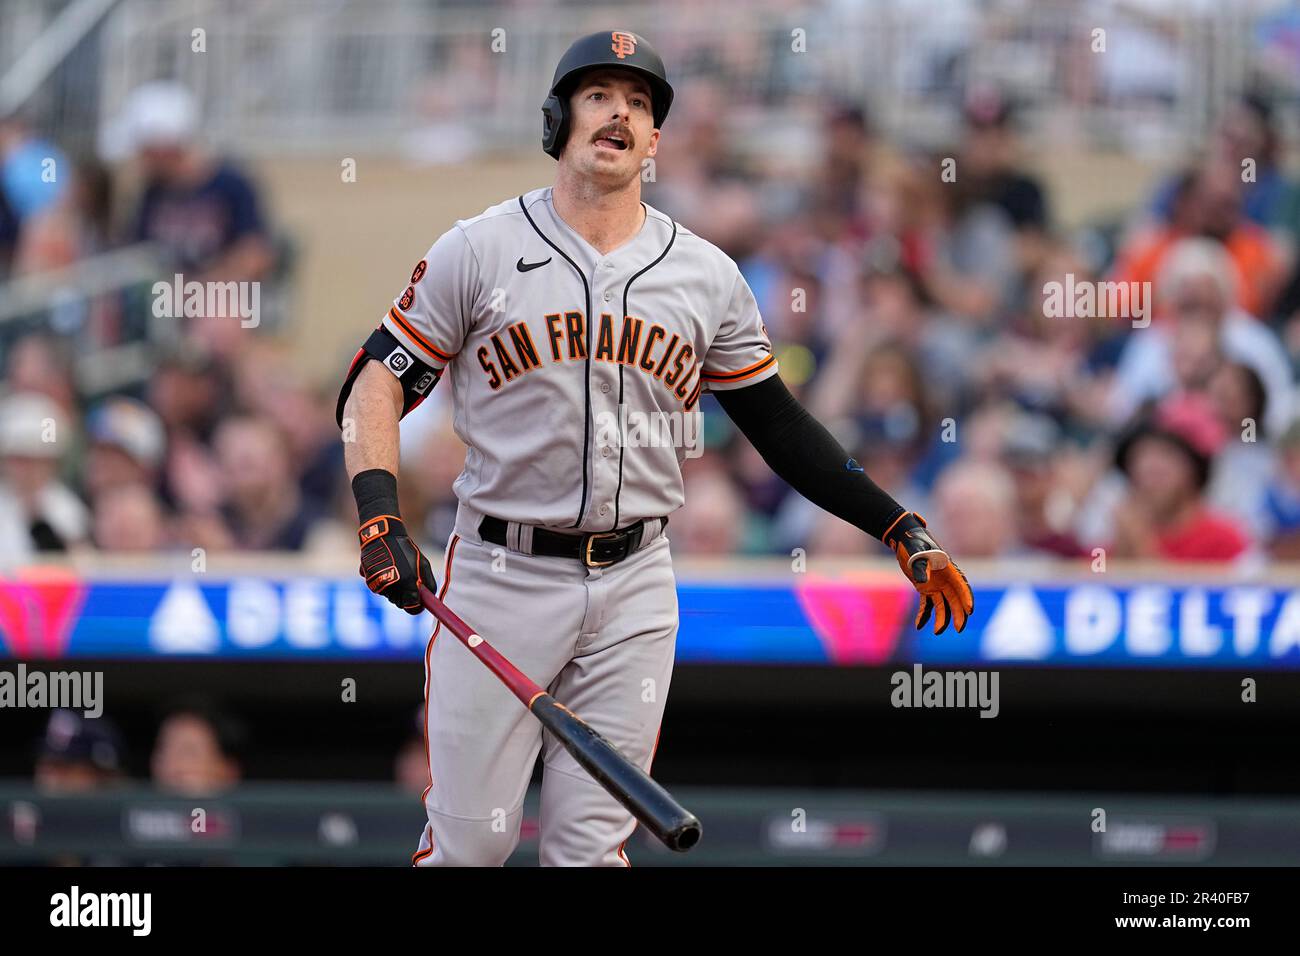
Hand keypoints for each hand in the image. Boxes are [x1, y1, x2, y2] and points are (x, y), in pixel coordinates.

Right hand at [358, 514, 435, 613]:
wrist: (382, 535)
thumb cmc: (406, 550)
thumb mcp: (423, 564)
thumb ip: (428, 583)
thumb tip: (429, 598)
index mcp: (407, 583)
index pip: (412, 608)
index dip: (416, 606)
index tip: (418, 602)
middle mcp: (392, 586)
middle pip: (399, 603)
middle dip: (404, 596)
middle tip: (407, 580)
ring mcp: (378, 583)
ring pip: (388, 595)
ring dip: (392, 588)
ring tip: (394, 569)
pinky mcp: (368, 579)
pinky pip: (378, 587)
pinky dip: (381, 581)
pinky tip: (384, 567)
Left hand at [883, 512, 973, 633]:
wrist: (904, 538)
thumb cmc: (912, 542)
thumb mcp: (916, 553)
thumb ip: (920, 567)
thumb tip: (922, 583)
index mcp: (948, 569)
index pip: (961, 586)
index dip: (966, 598)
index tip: (970, 611)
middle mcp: (945, 579)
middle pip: (956, 600)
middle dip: (959, 614)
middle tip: (959, 629)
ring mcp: (936, 585)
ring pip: (943, 605)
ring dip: (942, 619)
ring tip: (937, 632)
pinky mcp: (925, 589)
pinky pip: (927, 605)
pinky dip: (924, 615)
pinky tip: (919, 626)